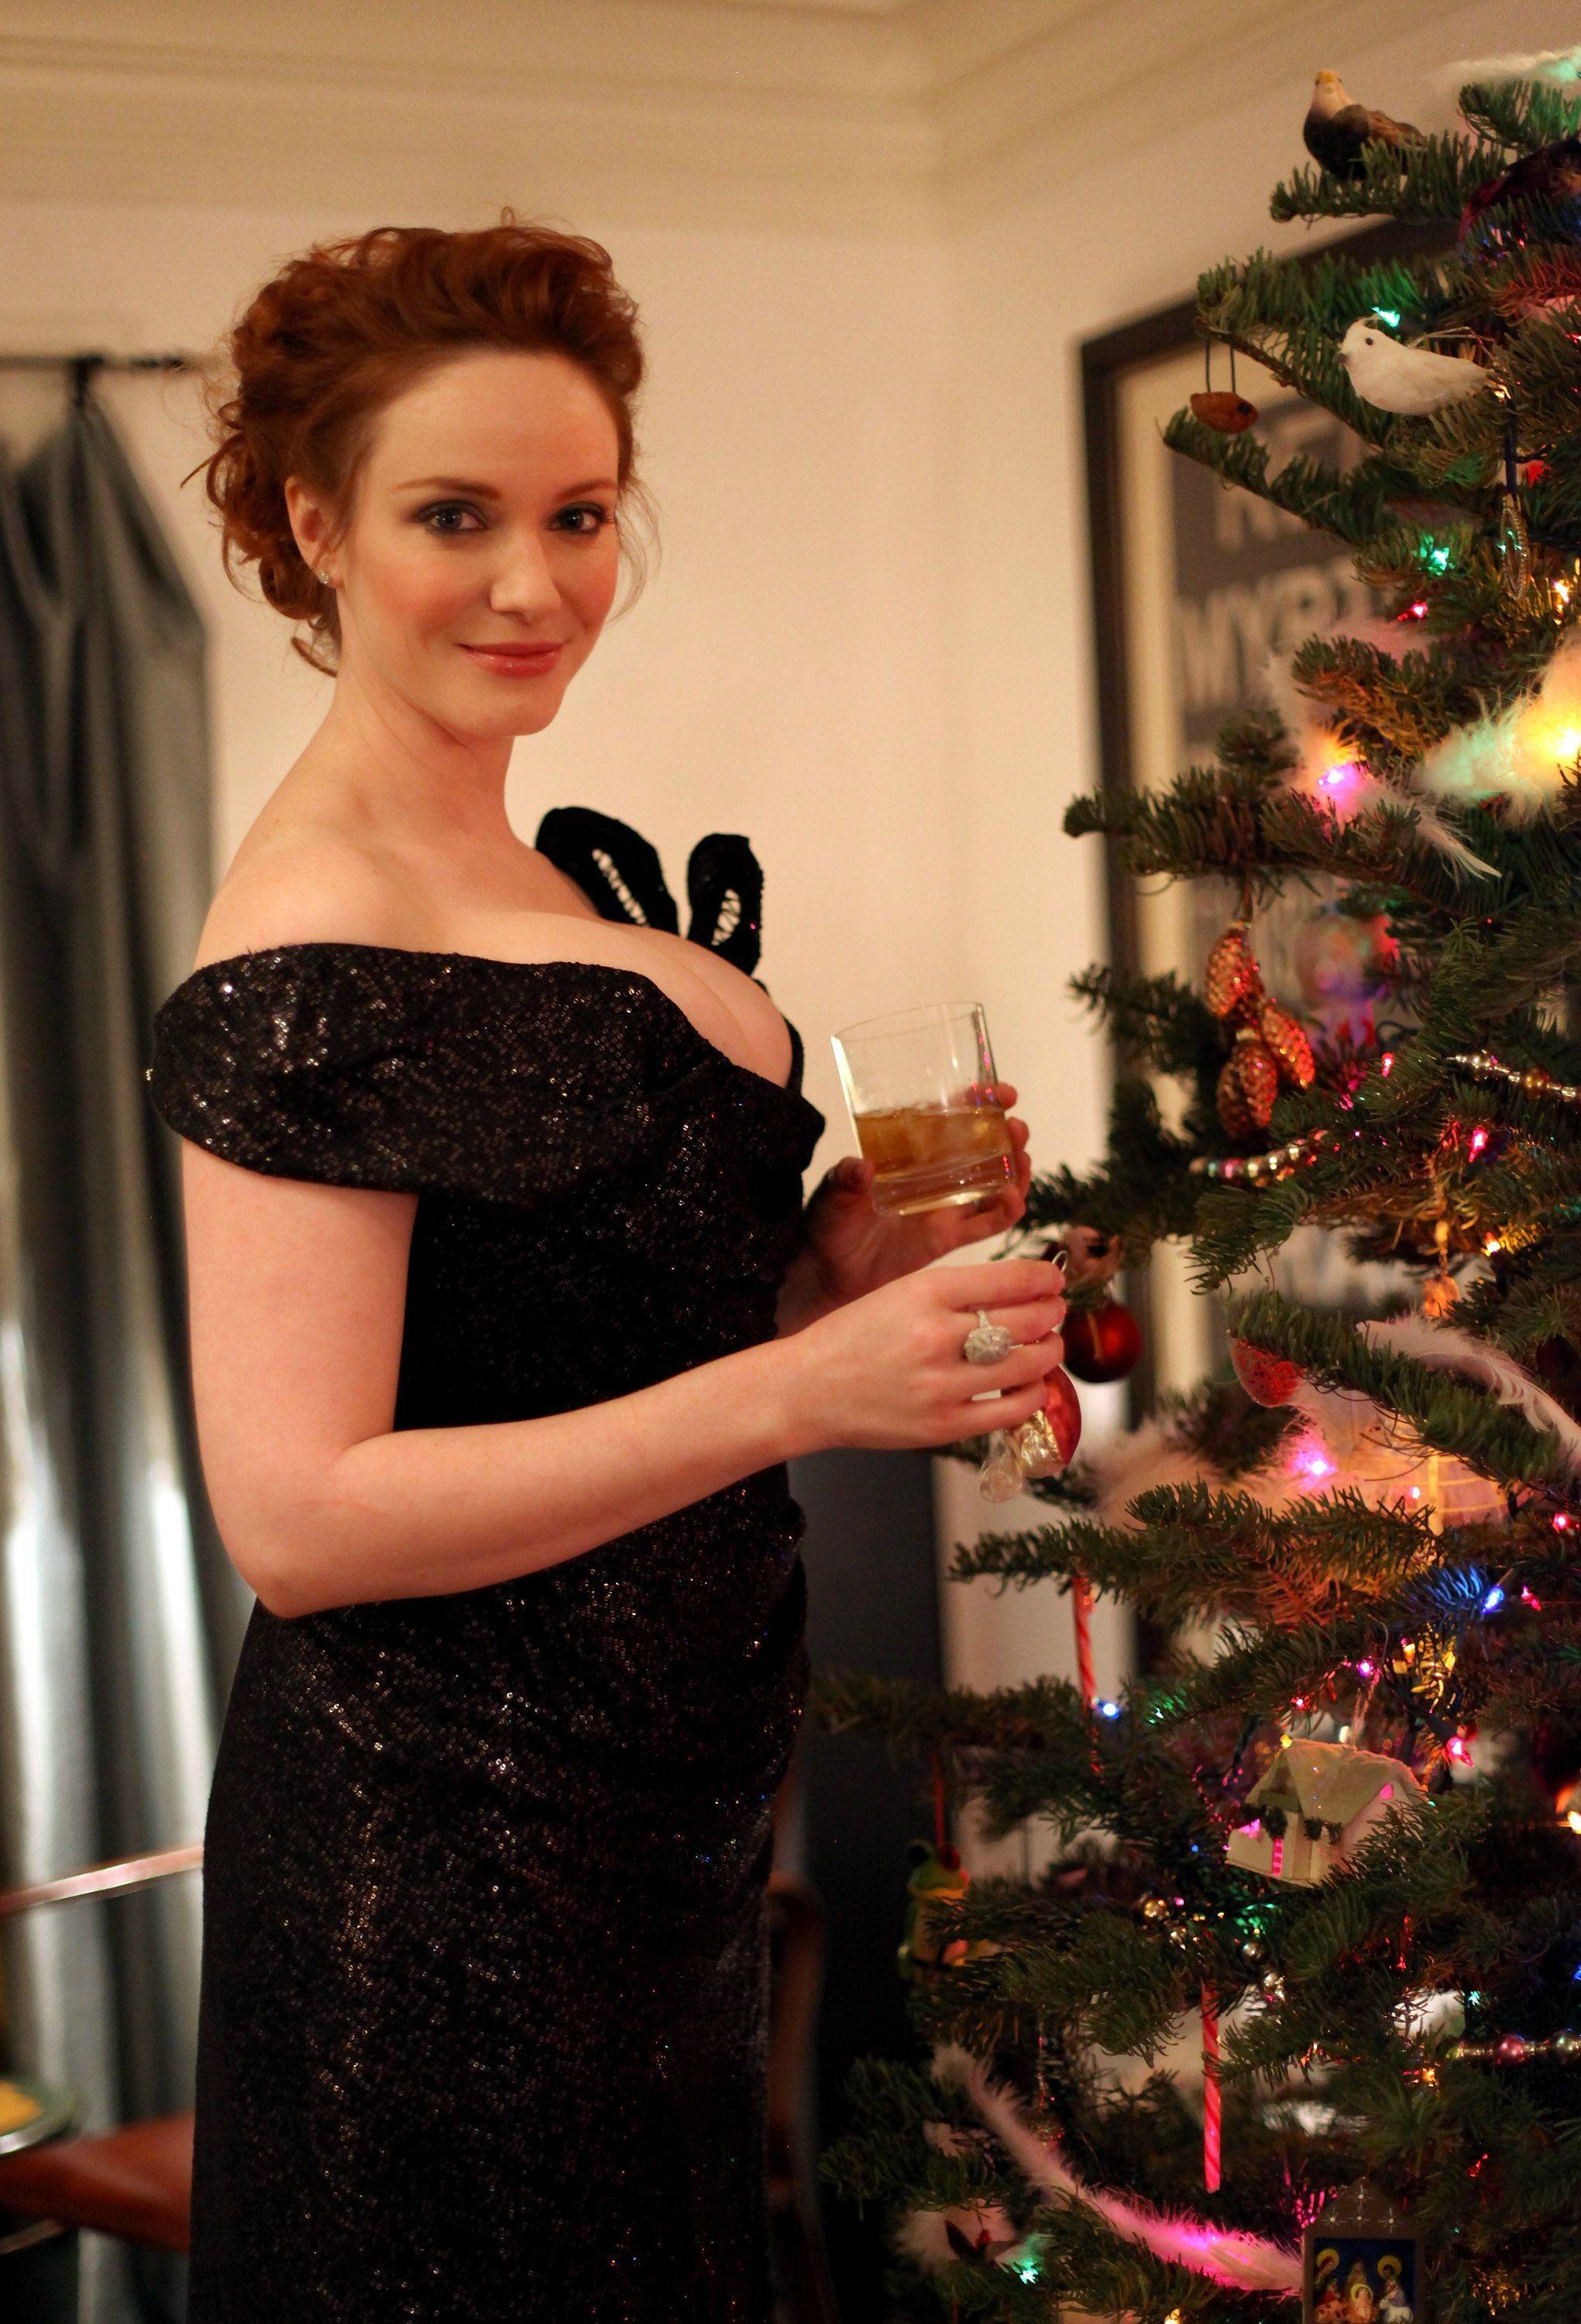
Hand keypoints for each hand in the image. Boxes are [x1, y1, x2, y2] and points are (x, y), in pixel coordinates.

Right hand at [776, 1256, 1066, 1456]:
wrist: (807, 1390)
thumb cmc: (850, 1339)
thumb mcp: (898, 1294)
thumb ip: (955, 1293)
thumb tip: (1020, 1291)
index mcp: (924, 1292)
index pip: (1009, 1279)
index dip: (1043, 1279)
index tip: (1053, 1280)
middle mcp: (936, 1336)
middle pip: (1026, 1320)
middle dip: (1051, 1314)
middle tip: (1055, 1312)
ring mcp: (941, 1384)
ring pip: (1027, 1364)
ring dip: (1049, 1352)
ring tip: (1049, 1346)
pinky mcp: (943, 1426)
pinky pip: (1010, 1410)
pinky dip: (1032, 1394)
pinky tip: (1030, 1385)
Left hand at [796, 1081, 1032, 1312]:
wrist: (827, 1271)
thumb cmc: (828, 1222)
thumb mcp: (832, 1191)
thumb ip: (846, 1177)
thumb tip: (863, 1167)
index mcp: (911, 1152)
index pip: (952, 1118)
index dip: (981, 1103)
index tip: (1001, 1093)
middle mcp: (934, 1175)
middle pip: (984, 1149)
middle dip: (1007, 1135)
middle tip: (1017, 1128)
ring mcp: (945, 1207)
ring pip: (994, 1184)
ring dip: (1016, 1170)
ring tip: (1022, 1160)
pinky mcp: (948, 1238)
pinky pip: (986, 1224)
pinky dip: (1006, 1212)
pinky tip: (1014, 1199)